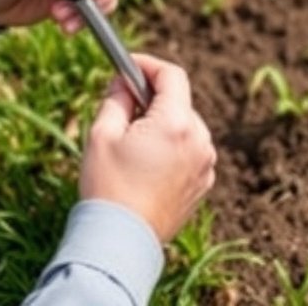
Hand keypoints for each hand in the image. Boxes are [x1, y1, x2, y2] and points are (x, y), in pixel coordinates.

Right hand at [79, 54, 216, 242]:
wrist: (121, 241)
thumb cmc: (108, 187)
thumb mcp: (102, 134)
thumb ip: (117, 98)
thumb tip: (124, 81)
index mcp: (176, 123)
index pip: (172, 75)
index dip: (148, 66)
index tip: (128, 67)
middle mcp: (199, 140)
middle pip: (178, 102)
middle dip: (152, 100)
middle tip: (121, 111)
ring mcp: (205, 163)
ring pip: (184, 127)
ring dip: (162, 126)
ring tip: (132, 147)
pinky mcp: (203, 182)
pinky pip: (189, 151)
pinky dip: (171, 149)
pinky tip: (146, 167)